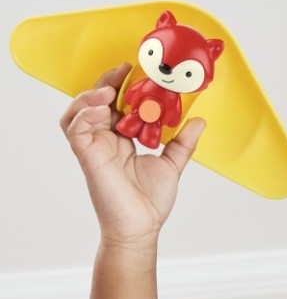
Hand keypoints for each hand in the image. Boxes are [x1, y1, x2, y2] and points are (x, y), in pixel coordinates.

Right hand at [61, 65, 204, 248]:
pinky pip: (75, 128)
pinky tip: (102, 109)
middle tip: (123, 70)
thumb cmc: (150, 202)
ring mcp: (93, 148)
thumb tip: (199, 121)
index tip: (134, 70)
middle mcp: (104, 140)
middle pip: (94, 102)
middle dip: (105, 82)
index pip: (115, 104)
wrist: (141, 228)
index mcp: (121, 139)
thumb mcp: (171, 164)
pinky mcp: (87, 156)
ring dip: (89, 96)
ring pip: (78, 111)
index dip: (120, 85)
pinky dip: (85, 114)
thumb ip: (182, 142)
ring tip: (108, 90)